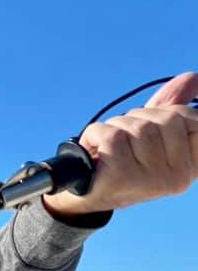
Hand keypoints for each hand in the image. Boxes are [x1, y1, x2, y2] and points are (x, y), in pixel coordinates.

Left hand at [43, 71, 197, 216]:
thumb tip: (192, 76)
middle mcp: (177, 177)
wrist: (83, 193)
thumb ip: (171, 107)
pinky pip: (112, 136)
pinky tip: (94, 150)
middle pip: (167, 119)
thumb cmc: (119, 160)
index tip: (154, 125)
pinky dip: (95, 135)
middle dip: (139, 118)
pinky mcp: (122, 177)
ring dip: (116, 127)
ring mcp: (151, 180)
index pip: (193, 120)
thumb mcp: (149, 133)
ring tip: (108, 147)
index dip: (170, 113)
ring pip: (139, 126)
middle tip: (123, 139)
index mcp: (190, 167)